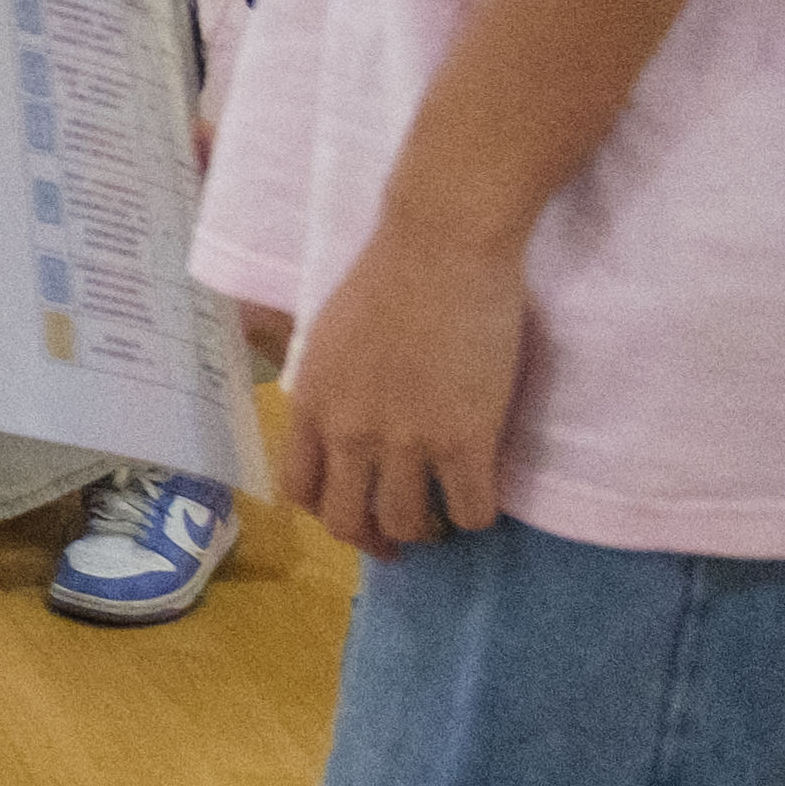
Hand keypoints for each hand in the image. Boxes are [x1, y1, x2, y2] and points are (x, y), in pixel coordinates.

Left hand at [277, 211, 527, 552]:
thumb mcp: (328, 338)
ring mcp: (406, 440)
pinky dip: (478, 516)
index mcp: (313, 405)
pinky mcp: (466, 440)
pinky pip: (471, 510)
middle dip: (374, 538)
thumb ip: (329, 388)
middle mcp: (350, 432)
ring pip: (408, 524)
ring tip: (444, 516)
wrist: (441, 246)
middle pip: (348, 522)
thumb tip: (338, 418)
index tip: (353, 513)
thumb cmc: (389, 277)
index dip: (327, 513)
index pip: (300, 490)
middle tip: (402, 536)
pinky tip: (484, 498)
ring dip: (427, 531)